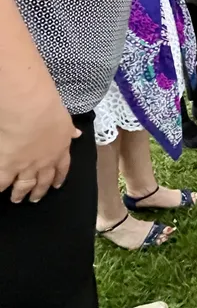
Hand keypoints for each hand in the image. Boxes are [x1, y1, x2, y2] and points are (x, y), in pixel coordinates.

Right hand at [0, 76, 79, 202]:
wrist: (30, 109)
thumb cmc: (49, 108)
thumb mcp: (65, 118)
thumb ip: (69, 129)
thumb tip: (77, 134)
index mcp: (60, 149)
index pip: (61, 168)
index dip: (59, 178)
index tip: (56, 185)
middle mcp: (45, 162)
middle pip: (43, 181)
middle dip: (39, 191)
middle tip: (35, 199)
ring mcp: (26, 166)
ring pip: (24, 185)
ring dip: (20, 193)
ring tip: (17, 199)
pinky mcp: (7, 165)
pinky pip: (2, 181)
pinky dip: (0, 187)